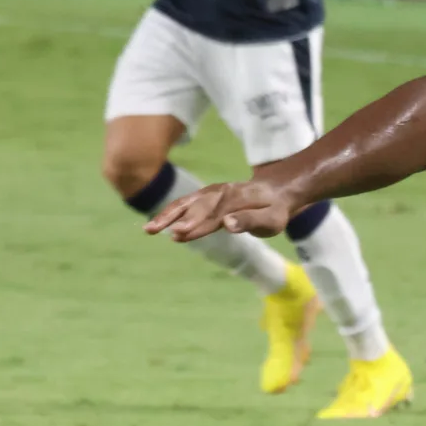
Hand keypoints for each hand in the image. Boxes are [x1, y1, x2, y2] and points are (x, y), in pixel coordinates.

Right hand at [145, 177, 296, 240]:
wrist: (277, 191)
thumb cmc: (275, 211)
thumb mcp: (271, 220)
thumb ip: (250, 221)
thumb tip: (227, 224)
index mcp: (236, 199)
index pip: (213, 214)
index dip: (196, 224)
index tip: (179, 233)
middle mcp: (220, 193)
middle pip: (195, 207)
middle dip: (175, 219)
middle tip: (154, 231)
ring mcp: (212, 193)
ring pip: (186, 203)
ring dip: (166, 215)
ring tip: (148, 230)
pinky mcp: (206, 196)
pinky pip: (186, 204)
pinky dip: (171, 213)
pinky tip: (158, 225)